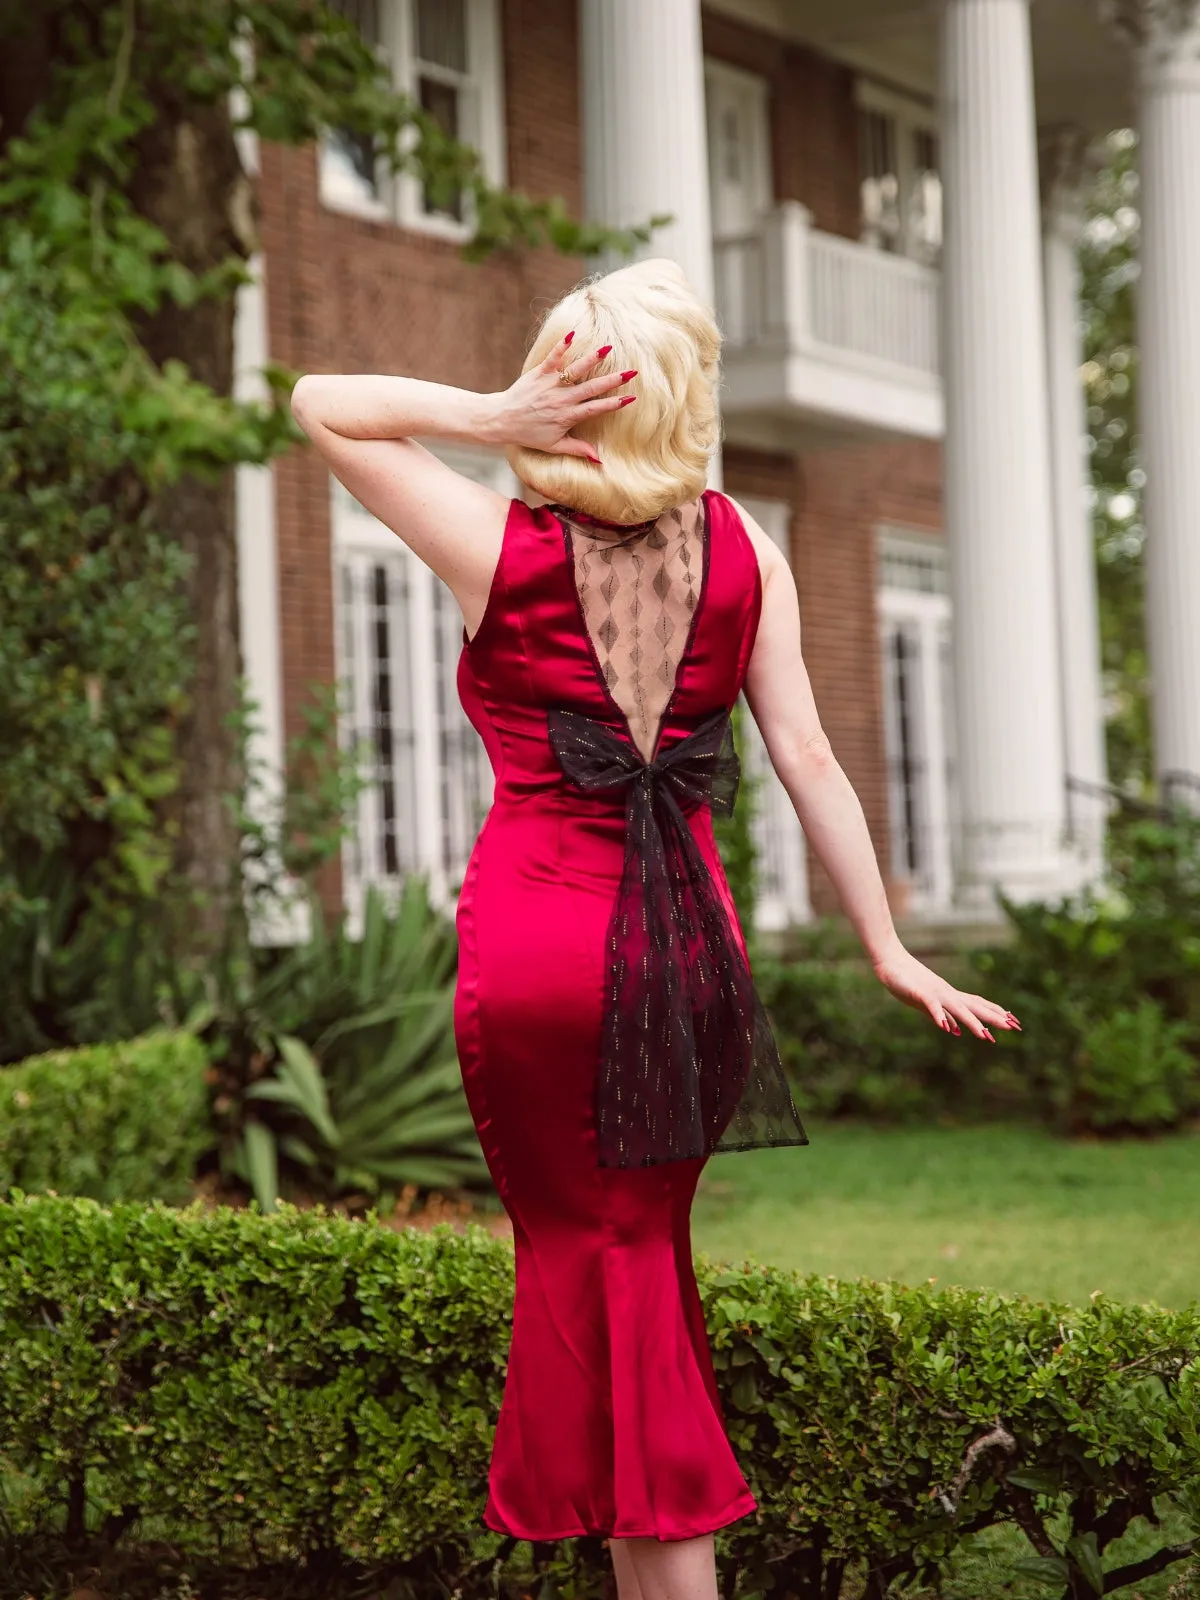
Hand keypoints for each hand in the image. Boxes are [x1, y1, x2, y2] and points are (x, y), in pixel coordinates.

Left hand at [488, 331, 635, 463]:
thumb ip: (578, 449)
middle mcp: (561, 400)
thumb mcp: (554, 446)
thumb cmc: (529, 434)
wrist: (502, 420)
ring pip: (574, 371)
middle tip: (631, 372)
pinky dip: (561, 347)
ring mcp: (550, 385)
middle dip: (612, 380)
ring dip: (591, 359)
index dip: (614, 404)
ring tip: (607, 348)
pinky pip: (552, 358)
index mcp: (568, 416)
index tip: (631, 398)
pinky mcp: (538, 373)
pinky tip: (572, 334)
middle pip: (591, 388)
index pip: (595, 409)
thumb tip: (600, 460)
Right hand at [871, 945, 1020, 1042]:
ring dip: (972, 1022)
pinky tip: (947, 1029)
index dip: (995, 1013)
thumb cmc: (906, 982)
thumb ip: (941, 1016)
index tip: (1013, 1022)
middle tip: (1014, 1027)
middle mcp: (947, 994)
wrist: (889, 962)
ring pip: (957, 1008)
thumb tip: (956, 1030)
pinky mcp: (920, 993)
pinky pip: (932, 1006)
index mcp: (950, 996)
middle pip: (974, 1006)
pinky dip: (939, 1016)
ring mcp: (935, 993)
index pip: (978, 1005)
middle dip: (993, 1018)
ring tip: (986, 1035)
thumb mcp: (926, 1003)